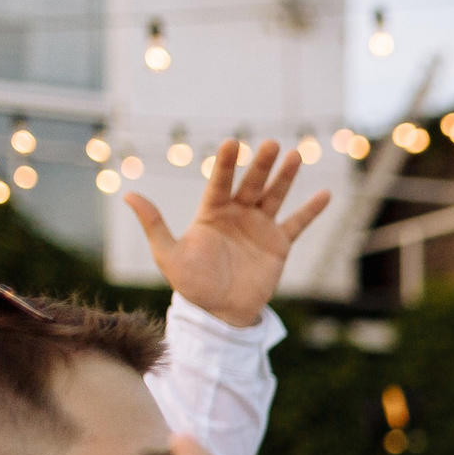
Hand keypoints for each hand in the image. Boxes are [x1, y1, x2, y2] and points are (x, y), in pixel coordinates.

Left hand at [124, 140, 330, 328]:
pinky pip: (297, 224)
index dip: (226, 164)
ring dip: (285, 177)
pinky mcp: (278, 245)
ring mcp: (259, 228)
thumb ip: (154, 224)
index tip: (232, 143)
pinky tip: (325, 194)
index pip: (219, 182)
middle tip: (271, 144)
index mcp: (212, 213)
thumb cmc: (192, 284)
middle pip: (251, 184)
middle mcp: (237, 215)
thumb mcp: (168, 255)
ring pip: (274, 196)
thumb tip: (128, 194)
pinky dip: (311, 210)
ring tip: (295, 155)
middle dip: (261, 164)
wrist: (220, 311)